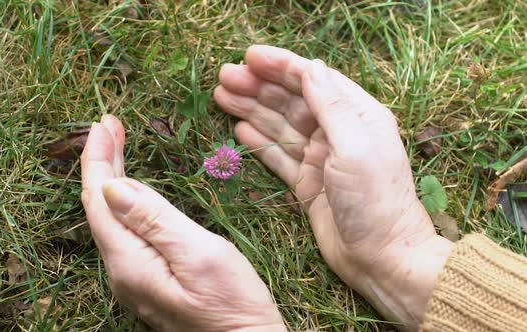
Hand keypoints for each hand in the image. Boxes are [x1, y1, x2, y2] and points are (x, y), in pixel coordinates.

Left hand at [80, 115, 285, 331]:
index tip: (103, 123)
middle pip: (101, 206)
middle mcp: (122, 270)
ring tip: (114, 145)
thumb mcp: (199, 253)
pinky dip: (125, 199)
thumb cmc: (232, 301)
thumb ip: (154, 219)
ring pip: (112, 217)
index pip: (100, 199)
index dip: (98, 159)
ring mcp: (133, 276)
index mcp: (129, 261)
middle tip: (108, 125)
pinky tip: (130, 186)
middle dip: (103, 162)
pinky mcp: (147, 276)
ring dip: (112, 176)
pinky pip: (125, 230)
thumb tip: (112, 188)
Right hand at [215, 46, 451, 329]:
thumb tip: (312, 67)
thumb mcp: (355, 146)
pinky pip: (278, 156)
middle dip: (259, 87)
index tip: (249, 57)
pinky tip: (240, 128)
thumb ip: (331, 106)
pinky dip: (259, 142)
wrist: (381, 257)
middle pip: (292, 101)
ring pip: (280, 127)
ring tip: (223, 95)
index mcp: (356, 116)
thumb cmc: (375, 200)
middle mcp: (337, 133)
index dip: (281, 66)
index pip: (314, 80)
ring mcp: (320, 159)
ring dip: (253, 110)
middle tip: (224, 77)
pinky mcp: (307, 184)